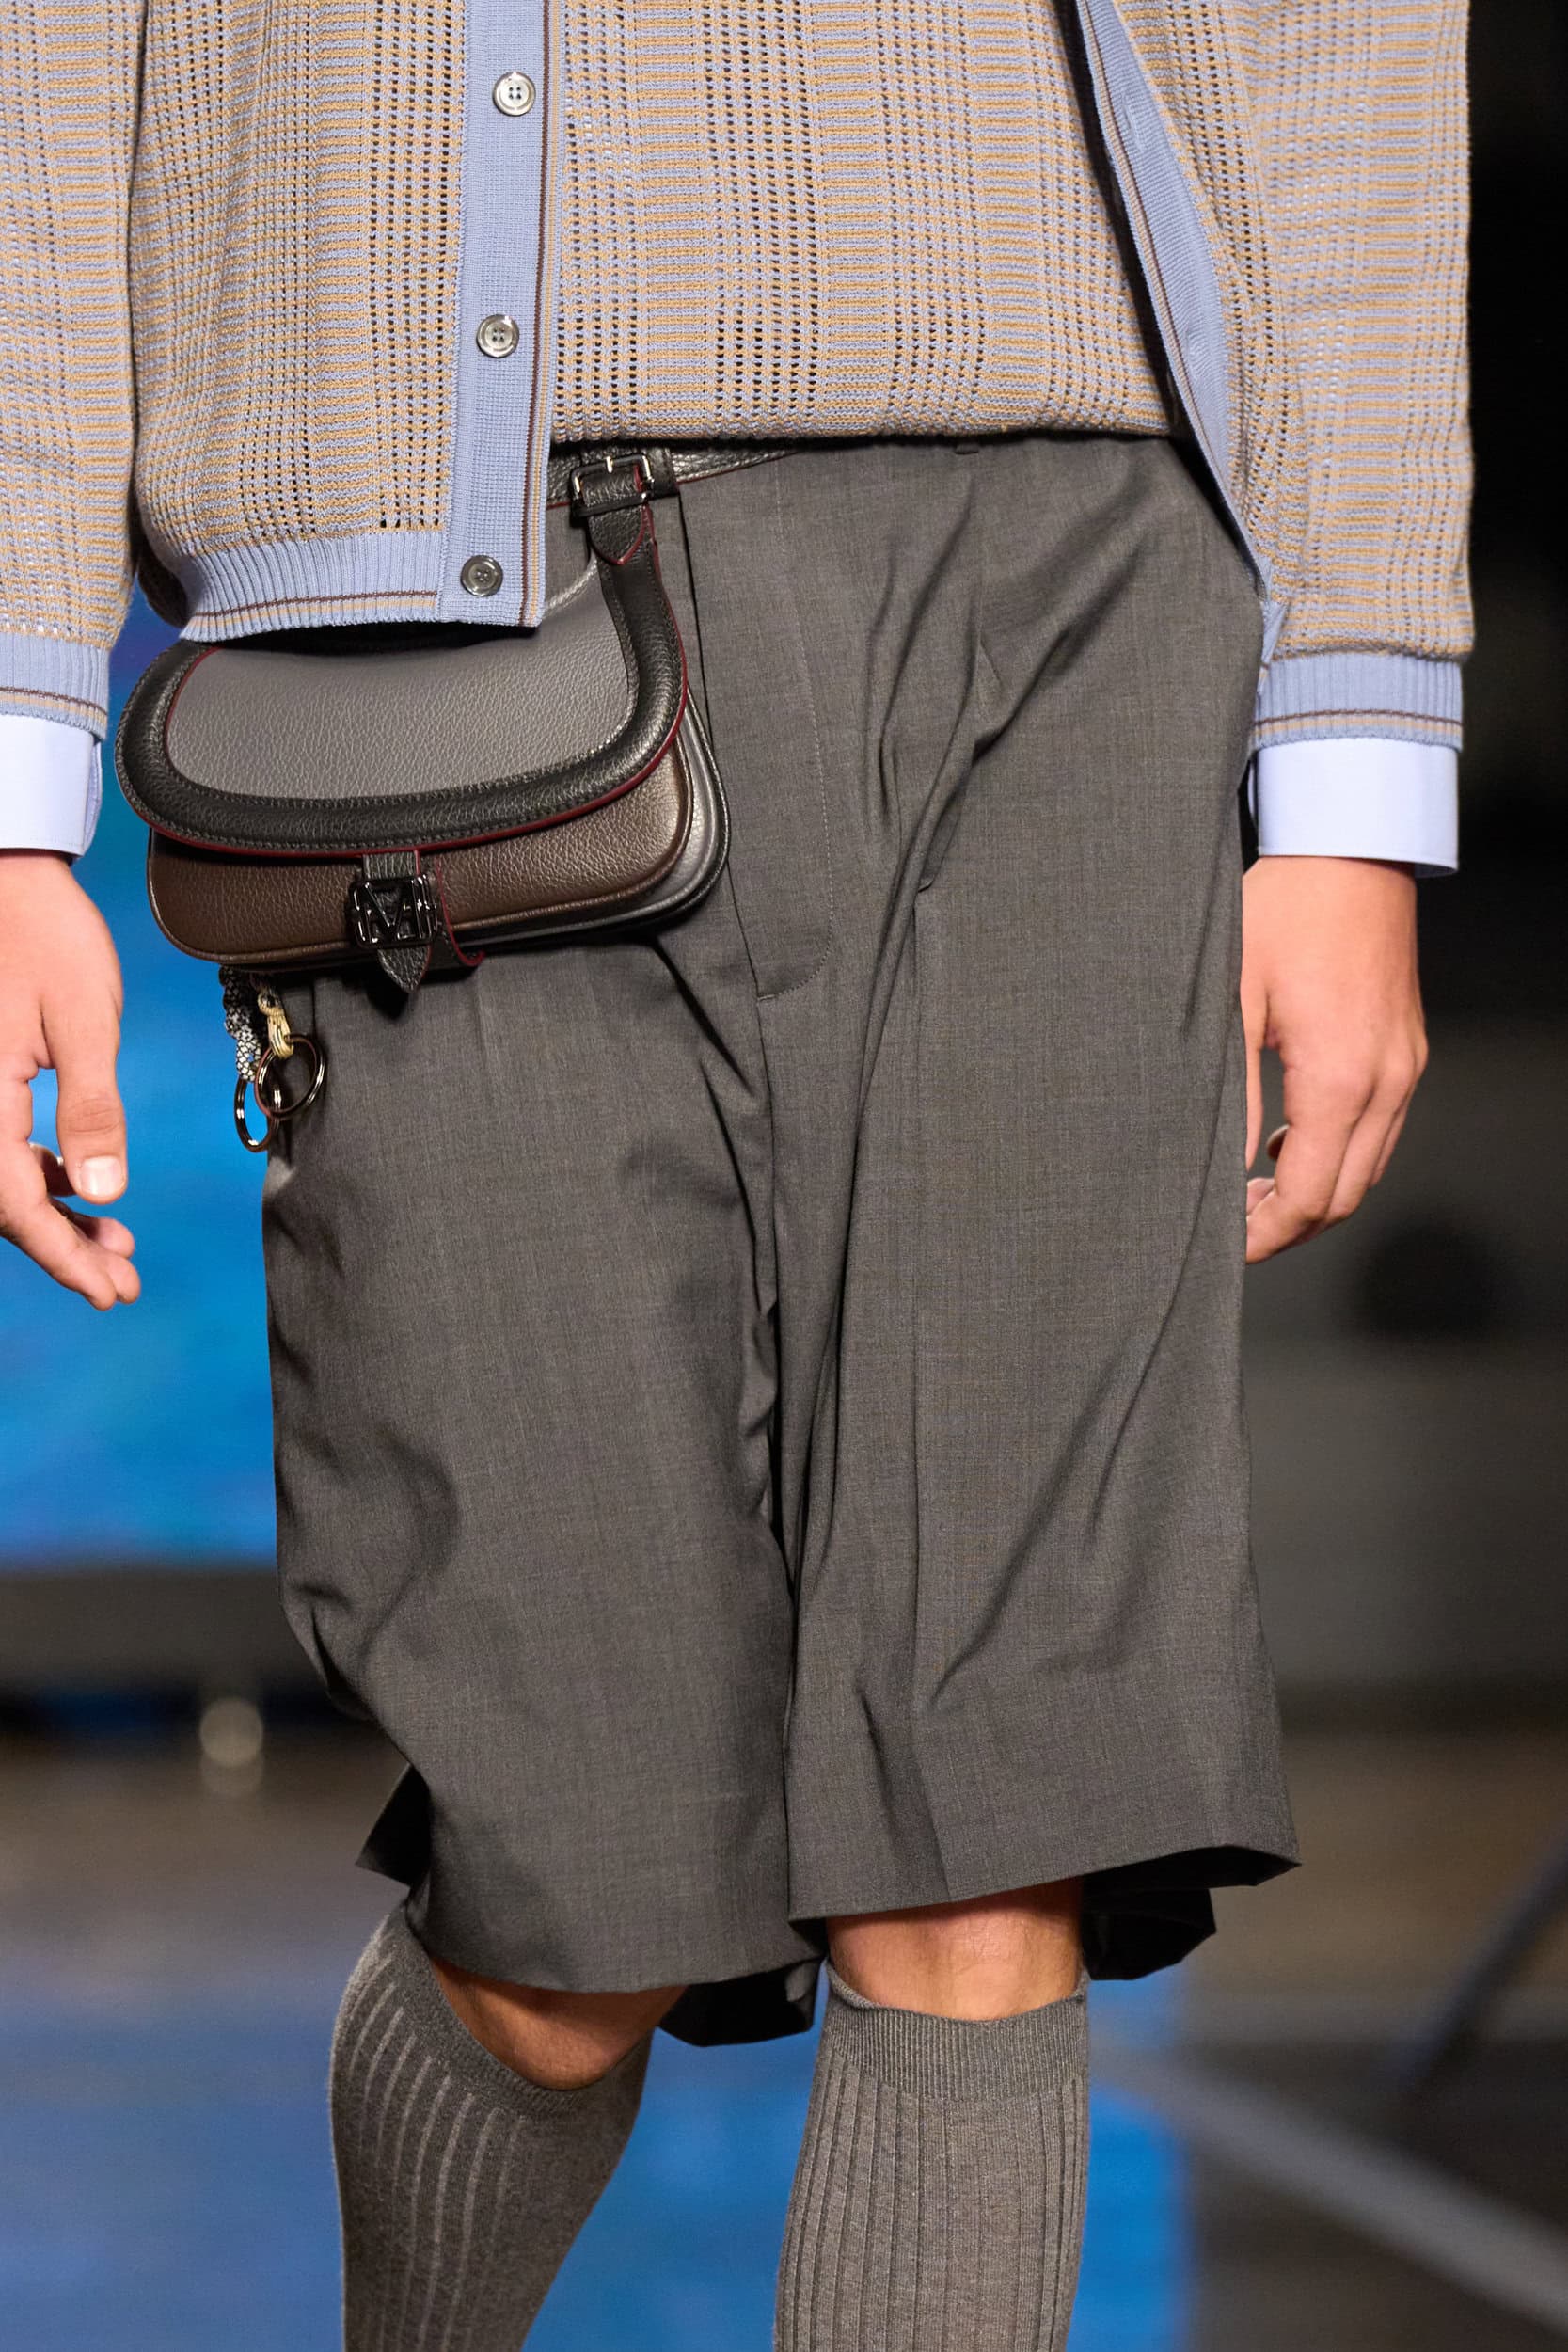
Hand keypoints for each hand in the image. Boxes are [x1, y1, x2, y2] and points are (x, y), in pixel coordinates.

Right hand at [0, 851, 138, 1306]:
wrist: (9, 872)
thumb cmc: (45, 934)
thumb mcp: (83, 1022)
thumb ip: (93, 1108)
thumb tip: (106, 1193)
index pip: (11, 1202)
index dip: (60, 1254)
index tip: (109, 1292)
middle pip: (3, 1201)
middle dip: (62, 1249)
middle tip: (123, 1286)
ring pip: (2, 1179)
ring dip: (55, 1218)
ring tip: (117, 1247)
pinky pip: (0, 1146)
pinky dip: (42, 1176)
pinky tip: (84, 1188)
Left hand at [1240, 856, 1426, 1263]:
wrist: (1349, 854)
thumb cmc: (1284, 915)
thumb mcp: (1233, 1004)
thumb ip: (1233, 1095)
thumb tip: (1223, 1164)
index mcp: (1340, 1080)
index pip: (1310, 1196)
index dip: (1267, 1234)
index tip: (1228, 1244)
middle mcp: (1386, 1083)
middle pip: (1346, 1197)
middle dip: (1290, 1224)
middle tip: (1234, 1223)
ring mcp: (1405, 1068)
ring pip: (1368, 1168)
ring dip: (1316, 1189)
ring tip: (1255, 1183)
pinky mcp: (1408, 1052)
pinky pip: (1380, 1130)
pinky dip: (1339, 1152)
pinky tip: (1292, 1135)